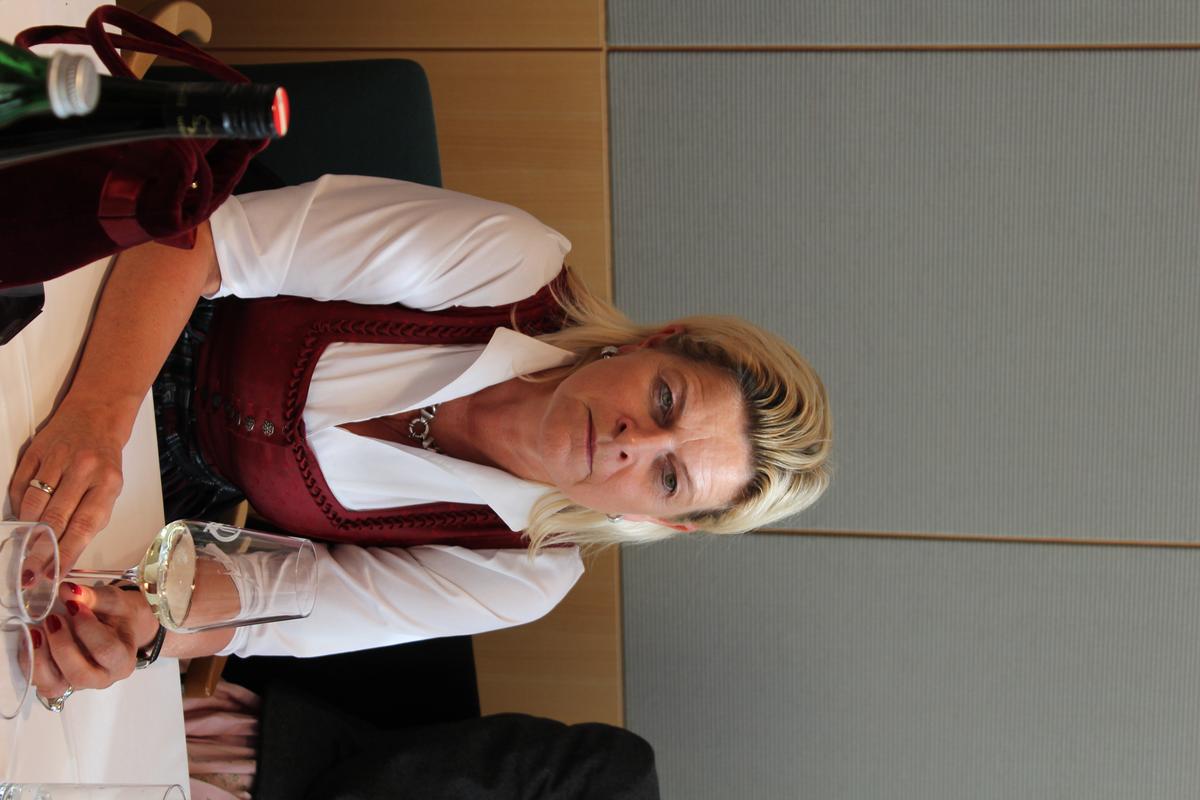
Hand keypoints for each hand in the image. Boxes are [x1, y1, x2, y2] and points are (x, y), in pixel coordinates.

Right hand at [8, 402, 126, 572]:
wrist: (97, 414)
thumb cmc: (104, 458)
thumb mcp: (111, 487)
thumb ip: (92, 516)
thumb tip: (68, 552)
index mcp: (108, 482)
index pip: (85, 526)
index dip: (67, 553)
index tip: (53, 574)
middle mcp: (84, 470)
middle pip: (56, 517)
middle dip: (41, 550)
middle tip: (29, 573)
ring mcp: (58, 458)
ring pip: (34, 502)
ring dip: (26, 530)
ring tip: (22, 549)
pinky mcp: (36, 450)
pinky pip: (21, 484)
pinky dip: (18, 504)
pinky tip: (20, 518)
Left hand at [31, 582, 159, 701]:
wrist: (116, 627)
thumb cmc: (117, 615)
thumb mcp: (112, 600)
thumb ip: (92, 597)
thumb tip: (67, 590)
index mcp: (123, 660)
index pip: (106, 650)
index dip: (86, 628)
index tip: (73, 605)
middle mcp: (102, 678)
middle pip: (79, 674)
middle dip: (62, 646)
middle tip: (52, 619)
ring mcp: (78, 684)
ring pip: (55, 685)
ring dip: (40, 658)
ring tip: (36, 631)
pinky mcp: (59, 683)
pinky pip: (41, 682)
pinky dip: (30, 663)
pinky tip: (29, 640)